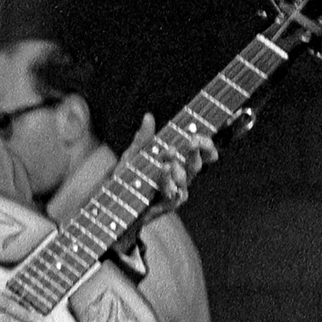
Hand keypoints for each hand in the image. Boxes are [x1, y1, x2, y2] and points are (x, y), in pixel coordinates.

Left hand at [125, 112, 217, 227]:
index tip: (200, 135)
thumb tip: (148, 116)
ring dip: (178, 168)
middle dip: (195, 152)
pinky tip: (164, 171)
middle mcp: (181, 176)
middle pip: (197, 165)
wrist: (116, 202)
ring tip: (168, 158)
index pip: (200, 153)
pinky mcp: (168, 205)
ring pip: (185, 179)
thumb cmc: (129, 177)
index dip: (205, 145)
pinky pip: (173, 194)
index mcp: (178, 162)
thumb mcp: (134, 154)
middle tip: (191, 141)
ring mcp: (176, 191)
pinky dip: (168, 181)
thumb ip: (143, 138)